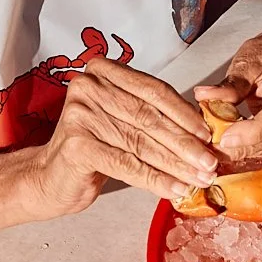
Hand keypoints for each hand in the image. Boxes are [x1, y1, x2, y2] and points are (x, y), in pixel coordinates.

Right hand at [28, 58, 218, 215]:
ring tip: (199, 179)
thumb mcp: (122, 121)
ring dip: (176, 164)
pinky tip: (175, 190)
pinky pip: (127, 164)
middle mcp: (88, 86)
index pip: (153, 90)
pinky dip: (156, 180)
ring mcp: (80, 114)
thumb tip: (203, 130)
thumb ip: (152, 115)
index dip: (184, 113)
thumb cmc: (93, 147)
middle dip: (184, 143)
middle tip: (210, 162)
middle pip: (149, 117)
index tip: (208, 134)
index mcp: (103, 71)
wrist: (50, 177)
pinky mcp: (77, 145)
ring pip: (141, 143)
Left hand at [194, 30, 261, 161]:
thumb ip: (229, 84)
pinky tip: (241, 145)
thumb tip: (204, 96)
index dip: (253, 132)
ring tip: (224, 147)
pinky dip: (259, 148)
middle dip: (245, 145)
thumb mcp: (248, 60)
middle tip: (216, 147)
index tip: (226, 138)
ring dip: (250, 150)